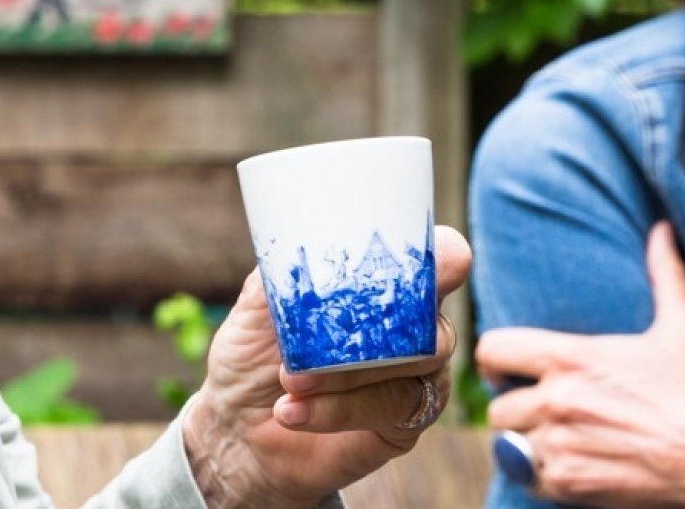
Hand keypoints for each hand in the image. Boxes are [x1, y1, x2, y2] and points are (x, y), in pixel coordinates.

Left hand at [182, 224, 471, 508]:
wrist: (239, 431)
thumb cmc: (254, 359)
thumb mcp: (255, 313)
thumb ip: (279, 281)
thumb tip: (290, 253)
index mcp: (384, 286)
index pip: (437, 259)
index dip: (446, 254)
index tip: (444, 255)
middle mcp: (412, 328)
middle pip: (429, 314)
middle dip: (377, 319)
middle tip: (313, 335)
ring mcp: (416, 376)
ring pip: (415, 361)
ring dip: (347, 371)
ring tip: (290, 379)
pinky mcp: (404, 423)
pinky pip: (391, 407)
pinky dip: (338, 409)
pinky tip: (292, 411)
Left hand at [474, 223, 684, 508]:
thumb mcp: (682, 329)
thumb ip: (665, 275)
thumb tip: (664, 230)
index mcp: (573, 357)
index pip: (493, 350)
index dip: (497, 362)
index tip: (513, 372)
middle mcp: (558, 400)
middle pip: (497, 406)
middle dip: (518, 409)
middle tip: (545, 414)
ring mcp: (561, 445)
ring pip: (510, 445)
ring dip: (529, 445)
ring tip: (561, 441)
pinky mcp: (569, 484)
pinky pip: (527, 478)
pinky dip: (542, 475)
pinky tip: (574, 466)